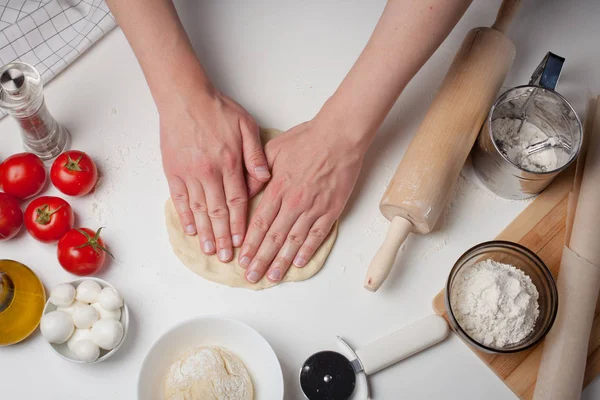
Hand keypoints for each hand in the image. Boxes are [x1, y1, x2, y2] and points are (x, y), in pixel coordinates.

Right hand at [160, 89, 270, 261]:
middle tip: (227, 257)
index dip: (240, 224)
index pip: (237, 202)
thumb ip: (256, 155)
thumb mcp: (246, 126)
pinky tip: (191, 230)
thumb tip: (265, 179)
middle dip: (224, 236)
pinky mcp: (173, 171)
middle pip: (218, 212)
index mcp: (230, 164)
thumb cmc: (218, 110)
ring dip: (206, 233)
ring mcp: (189, 174)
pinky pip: (180, 199)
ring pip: (199, 210)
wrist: (185, 98)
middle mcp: (209, 173)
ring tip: (210, 250)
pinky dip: (185, 216)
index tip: (243, 241)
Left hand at [239, 117, 365, 282]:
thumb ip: (256, 172)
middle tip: (251, 277)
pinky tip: (298, 262)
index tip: (242, 259)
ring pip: (293, 241)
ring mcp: (313, 208)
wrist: (339, 136)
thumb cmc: (307, 139)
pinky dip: (307, 250)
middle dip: (260, 260)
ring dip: (282, 261)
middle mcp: (293, 202)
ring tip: (272, 277)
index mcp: (278, 188)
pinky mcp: (331, 209)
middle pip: (273, 237)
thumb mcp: (273, 149)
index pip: (259, 223)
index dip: (250, 244)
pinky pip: (317, 235)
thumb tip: (244, 191)